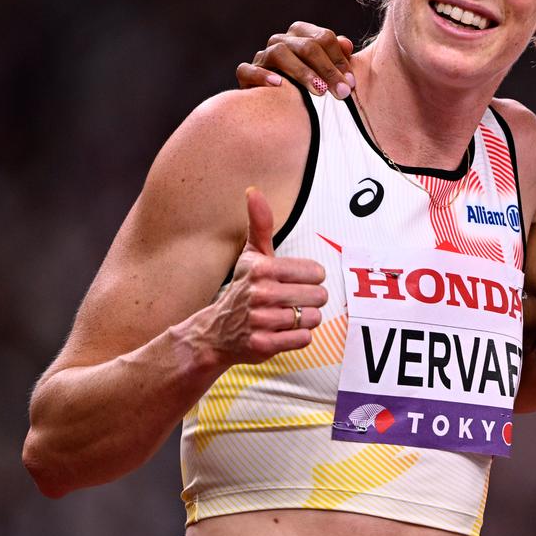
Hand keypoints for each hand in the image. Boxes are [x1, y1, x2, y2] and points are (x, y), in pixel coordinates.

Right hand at [186, 188, 327, 369]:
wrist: (216, 332)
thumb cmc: (243, 288)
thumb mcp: (251, 255)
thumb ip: (260, 224)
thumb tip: (253, 191)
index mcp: (263, 269)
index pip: (316, 272)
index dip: (310, 279)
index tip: (292, 282)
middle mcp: (260, 294)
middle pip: (319, 296)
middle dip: (309, 300)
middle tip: (289, 301)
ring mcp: (261, 321)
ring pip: (313, 318)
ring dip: (304, 319)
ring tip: (284, 317)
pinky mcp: (263, 345)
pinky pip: (304, 339)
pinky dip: (298, 337)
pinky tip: (281, 332)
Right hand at [236, 23, 355, 97]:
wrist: (277, 108)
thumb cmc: (310, 86)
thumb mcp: (328, 71)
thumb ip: (338, 57)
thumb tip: (347, 45)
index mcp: (301, 35)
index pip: (323, 37)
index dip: (339, 59)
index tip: (351, 82)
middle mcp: (281, 41)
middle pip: (306, 46)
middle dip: (327, 70)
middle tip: (341, 92)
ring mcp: (262, 56)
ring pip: (279, 53)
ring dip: (302, 72)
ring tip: (319, 91)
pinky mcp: (246, 74)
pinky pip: (248, 69)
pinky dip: (262, 75)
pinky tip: (279, 85)